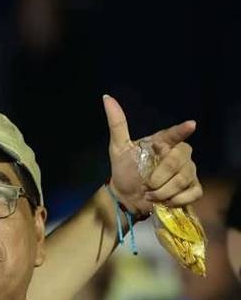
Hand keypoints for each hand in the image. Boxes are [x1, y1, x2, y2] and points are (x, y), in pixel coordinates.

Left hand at [103, 94, 199, 216]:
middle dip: (158, 177)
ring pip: (183, 179)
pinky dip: (177, 200)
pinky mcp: (193, 188)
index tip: (190, 125)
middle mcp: (179, 154)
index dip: (181, 130)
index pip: (173, 134)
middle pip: (177, 161)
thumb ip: (117, 124)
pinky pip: (193, 193)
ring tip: (151, 193)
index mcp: (163, 143)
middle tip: (146, 184)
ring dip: (163, 191)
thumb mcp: (118, 148)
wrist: (127, 196)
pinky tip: (166, 201)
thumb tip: (106, 98)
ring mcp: (188, 171)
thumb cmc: (125, 171)